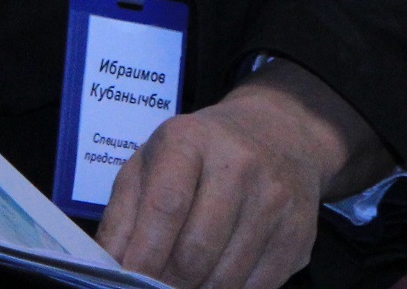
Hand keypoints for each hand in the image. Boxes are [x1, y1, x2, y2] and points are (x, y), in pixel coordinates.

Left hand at [98, 63, 385, 288]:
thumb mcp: (150, 164)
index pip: (165, 209)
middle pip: (196, 252)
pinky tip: (220, 275)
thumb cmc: (201, 153)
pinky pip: (259, 286)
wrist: (279, 132)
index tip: (129, 280)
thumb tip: (106, 269)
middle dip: (168, 283)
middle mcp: (241, 163)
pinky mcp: (300, 230)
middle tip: (157, 285)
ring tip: (187, 279)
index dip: (143, 258)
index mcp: (192, 141)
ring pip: (227, 277)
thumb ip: (122, 217)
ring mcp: (277, 197)